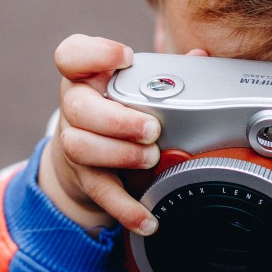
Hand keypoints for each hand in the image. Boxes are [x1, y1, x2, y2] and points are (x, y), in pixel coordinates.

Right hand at [38, 35, 164, 234]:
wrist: (85, 159)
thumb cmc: (117, 112)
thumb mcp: (134, 87)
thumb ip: (165, 71)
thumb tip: (199, 57)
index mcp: (87, 77)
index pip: (71, 55)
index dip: (94, 54)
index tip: (125, 57)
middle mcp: (74, 106)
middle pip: (78, 107)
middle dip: (118, 119)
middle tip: (151, 128)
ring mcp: (74, 143)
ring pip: (80, 146)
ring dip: (121, 154)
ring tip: (151, 158)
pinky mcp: (84, 179)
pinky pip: (101, 193)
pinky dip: (126, 208)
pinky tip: (148, 218)